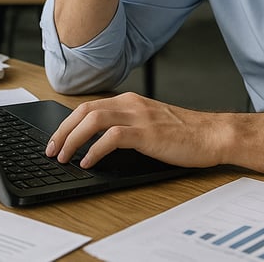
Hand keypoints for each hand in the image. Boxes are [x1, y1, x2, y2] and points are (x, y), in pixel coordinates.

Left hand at [45, 92, 225, 169]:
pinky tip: (88, 162)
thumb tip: (98, 142)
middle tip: (51, 149)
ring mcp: (139, 117)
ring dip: (72, 139)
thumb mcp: (150, 123)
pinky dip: (95, 150)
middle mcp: (131, 104)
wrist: (213, 134)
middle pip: (84, 110)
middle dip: (62, 130)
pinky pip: (112, 137)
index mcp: (129, 101)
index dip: (67, 123)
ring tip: (64, 156)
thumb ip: (127, 125)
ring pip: (93, 120)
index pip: (88, 107)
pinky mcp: (147, 133)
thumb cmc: (185, 133)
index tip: (56, 139)